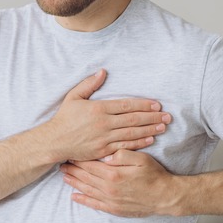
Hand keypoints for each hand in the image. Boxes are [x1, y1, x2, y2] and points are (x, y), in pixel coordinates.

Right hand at [41, 69, 169, 162]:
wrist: (54, 141)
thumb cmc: (64, 118)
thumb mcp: (73, 97)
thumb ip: (89, 84)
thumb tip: (103, 72)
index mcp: (98, 108)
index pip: (126, 105)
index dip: (143, 104)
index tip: (157, 104)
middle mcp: (104, 123)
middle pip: (134, 119)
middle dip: (152, 117)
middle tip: (167, 116)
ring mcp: (104, 138)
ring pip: (132, 133)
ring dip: (150, 129)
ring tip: (163, 127)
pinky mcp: (104, 150)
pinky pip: (125, 146)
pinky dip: (139, 142)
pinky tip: (150, 139)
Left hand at [59, 149, 175, 217]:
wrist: (165, 197)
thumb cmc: (154, 175)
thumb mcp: (141, 158)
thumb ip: (122, 154)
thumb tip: (105, 154)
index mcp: (113, 173)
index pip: (90, 164)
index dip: (79, 158)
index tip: (70, 153)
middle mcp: (108, 188)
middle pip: (85, 177)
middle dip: (73, 170)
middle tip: (62, 164)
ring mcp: (110, 200)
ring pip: (87, 190)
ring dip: (74, 183)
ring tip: (64, 176)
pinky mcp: (114, 209)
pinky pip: (94, 204)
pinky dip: (83, 200)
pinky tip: (74, 197)